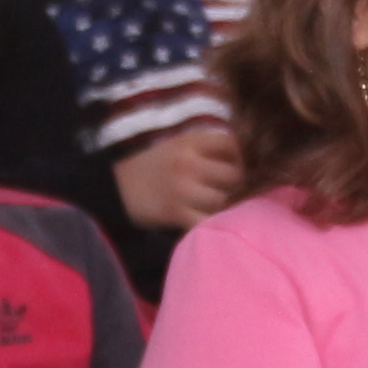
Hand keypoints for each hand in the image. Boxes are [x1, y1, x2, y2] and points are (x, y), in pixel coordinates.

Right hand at [112, 122, 244, 234]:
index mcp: (192, 141)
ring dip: (232, 208)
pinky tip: (216, 226)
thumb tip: (254, 159)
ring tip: (231, 212)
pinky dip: (216, 225)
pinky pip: (209, 221)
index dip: (250, 160)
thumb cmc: (154, 169)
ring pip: (226, 199)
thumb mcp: (179, 146)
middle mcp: (189, 162)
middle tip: (245, 197)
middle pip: (237, 174)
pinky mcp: (175, 213)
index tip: (252, 172)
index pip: (237, 145)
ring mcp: (182, 188)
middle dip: (245, 187)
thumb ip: (212, 149)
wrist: (113, 191)